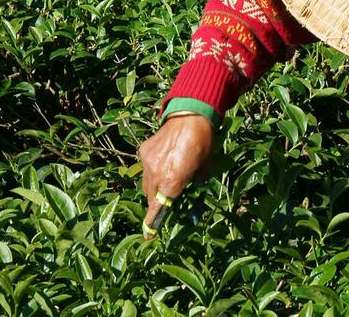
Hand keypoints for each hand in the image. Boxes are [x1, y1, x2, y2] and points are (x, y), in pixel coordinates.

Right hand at [138, 114, 214, 236]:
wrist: (190, 115)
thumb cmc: (203, 143)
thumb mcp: (204, 167)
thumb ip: (195, 181)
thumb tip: (191, 186)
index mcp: (172, 182)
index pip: (159, 208)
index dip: (153, 222)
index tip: (148, 235)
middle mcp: (156, 174)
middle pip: (150, 197)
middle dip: (157, 202)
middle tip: (166, 201)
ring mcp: (147, 162)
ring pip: (146, 183)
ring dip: (155, 185)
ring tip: (167, 176)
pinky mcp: (144, 151)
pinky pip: (146, 167)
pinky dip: (153, 169)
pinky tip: (165, 160)